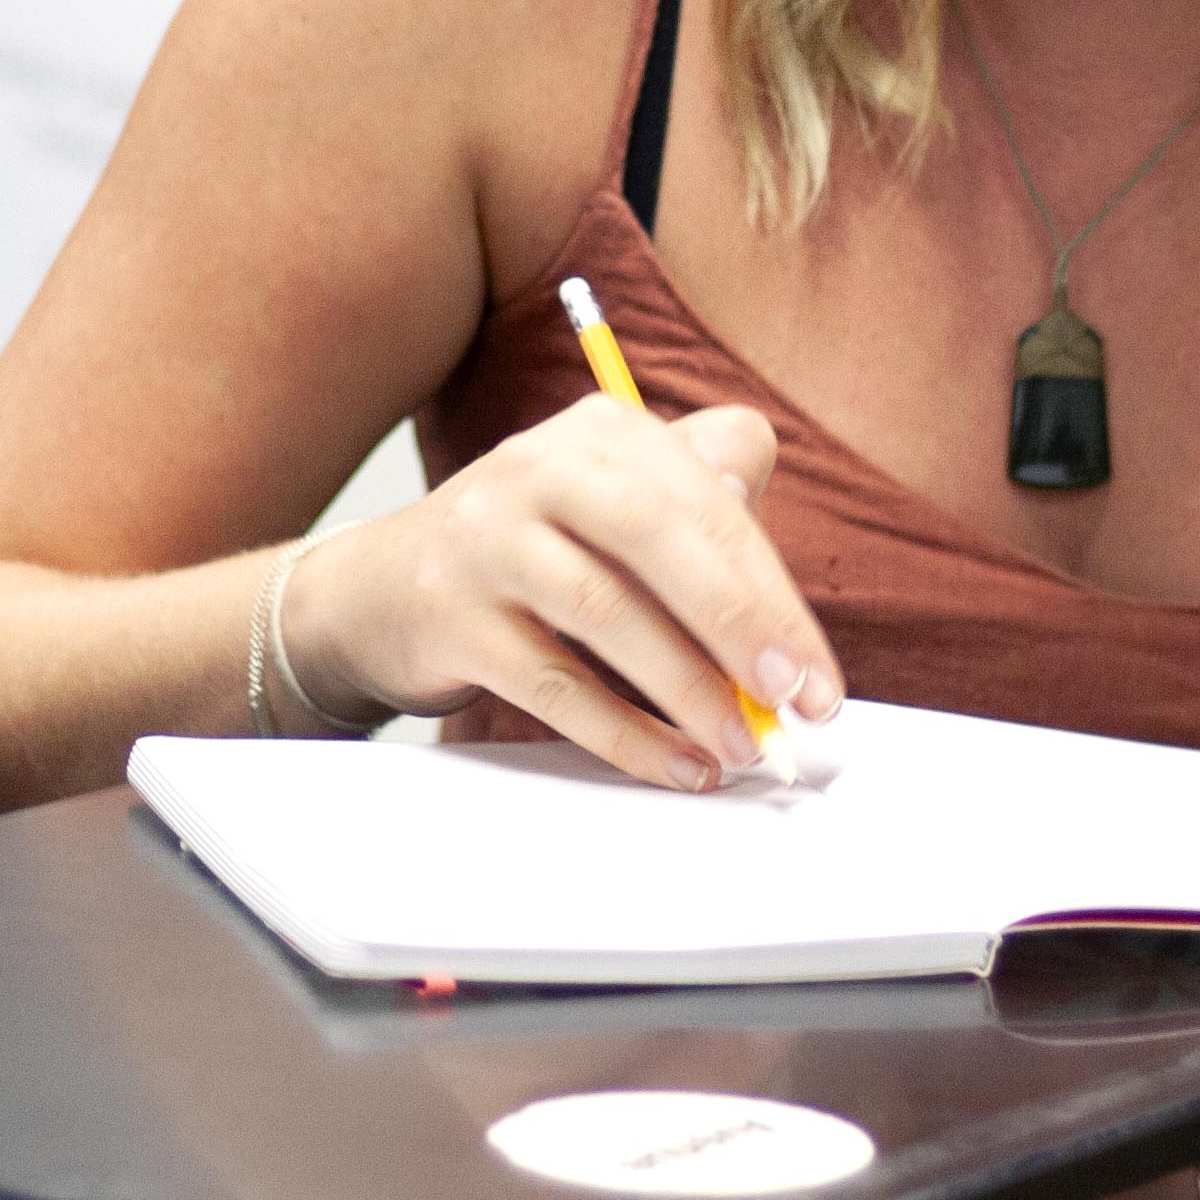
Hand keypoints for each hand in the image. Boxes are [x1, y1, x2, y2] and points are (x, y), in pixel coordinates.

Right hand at [281, 392, 841, 789]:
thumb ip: (708, 516)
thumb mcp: (619, 507)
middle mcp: (537, 469)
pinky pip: (551, 683)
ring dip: (686, 689)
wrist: (382, 589)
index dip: (772, 591)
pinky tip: (676, 766)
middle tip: (793, 701)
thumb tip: (779, 594)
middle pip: (653, 534)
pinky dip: (623, 733)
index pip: (706, 499)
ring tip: (742, 745)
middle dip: (737, 622)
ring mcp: (485, 540)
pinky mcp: (450, 617)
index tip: (817, 675)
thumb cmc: (537, 551)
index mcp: (601, 433)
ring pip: (602, 610)